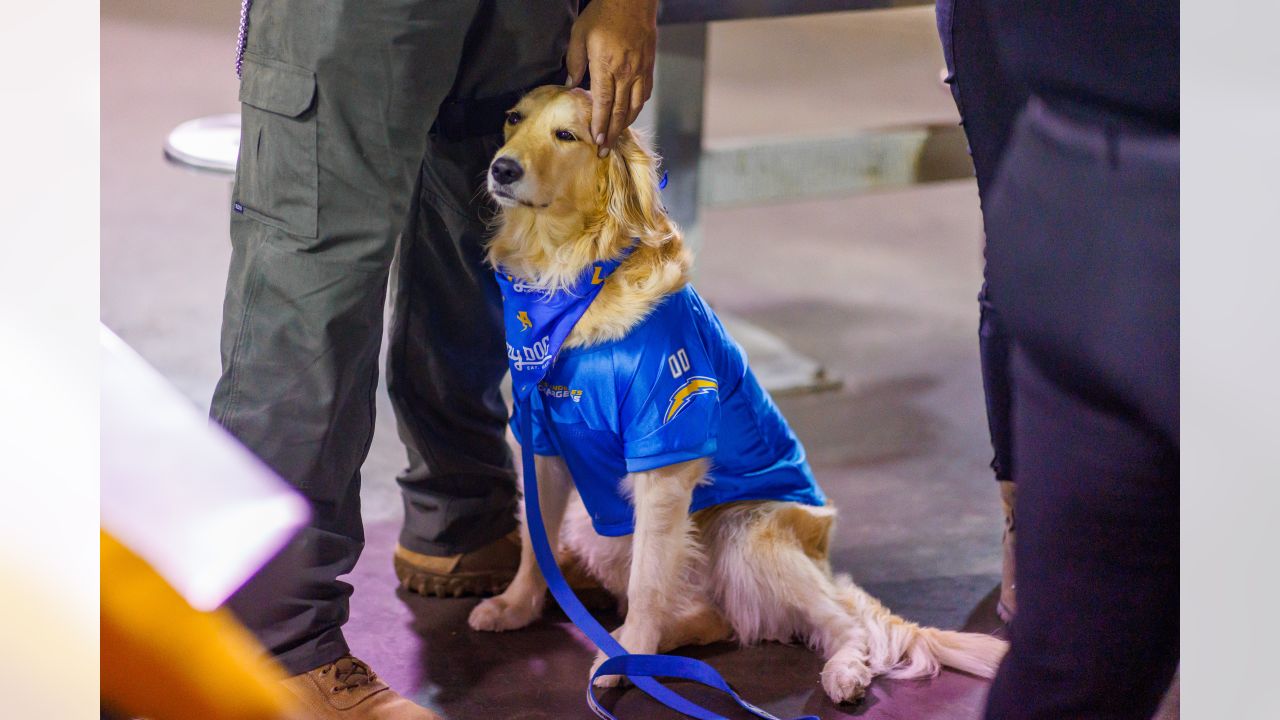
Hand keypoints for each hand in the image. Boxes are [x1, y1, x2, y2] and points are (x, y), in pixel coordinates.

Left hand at [565, 0, 658, 155]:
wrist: (632, 0)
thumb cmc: (603, 14)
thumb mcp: (579, 35)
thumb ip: (575, 62)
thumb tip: (572, 85)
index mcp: (606, 66)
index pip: (603, 104)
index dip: (600, 126)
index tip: (596, 141)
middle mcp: (626, 73)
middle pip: (619, 112)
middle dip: (612, 134)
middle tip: (605, 151)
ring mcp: (640, 71)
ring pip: (635, 106)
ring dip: (625, 125)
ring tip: (616, 137)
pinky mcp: (649, 67)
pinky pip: (645, 94)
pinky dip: (637, 108)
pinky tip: (630, 114)